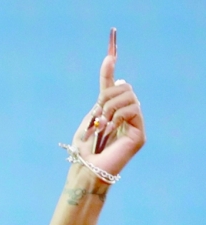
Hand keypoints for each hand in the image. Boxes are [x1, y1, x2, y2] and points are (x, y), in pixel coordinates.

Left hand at [69, 28, 145, 177]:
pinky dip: (117, 117)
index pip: (113, 87)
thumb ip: (101, 100)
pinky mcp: (140, 133)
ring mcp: (135, 124)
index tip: (109, 56)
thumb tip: (115, 78)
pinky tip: (110, 129)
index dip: (109, 72)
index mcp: (110, 112)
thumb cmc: (83, 149)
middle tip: (97, 114)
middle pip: (124, 87)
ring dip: (110, 108)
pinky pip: (133, 110)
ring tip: (102, 125)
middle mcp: (125, 116)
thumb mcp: (89, 118)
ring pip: (128, 97)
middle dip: (107, 96)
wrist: (86, 168)